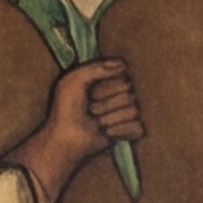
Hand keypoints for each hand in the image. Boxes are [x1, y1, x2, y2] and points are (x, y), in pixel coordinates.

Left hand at [15, 56, 142, 202]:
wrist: (67, 137)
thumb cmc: (65, 108)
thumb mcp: (75, 79)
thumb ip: (98, 68)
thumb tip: (123, 65)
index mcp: (104, 82)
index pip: (124, 76)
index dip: (107, 85)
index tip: (89, 92)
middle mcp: (117, 96)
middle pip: (129, 93)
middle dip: (107, 103)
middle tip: (90, 110)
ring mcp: (124, 114)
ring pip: (133, 111)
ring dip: (110, 118)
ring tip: (96, 123)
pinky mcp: (130, 131)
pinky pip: (137, 127)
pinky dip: (119, 131)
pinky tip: (106, 133)